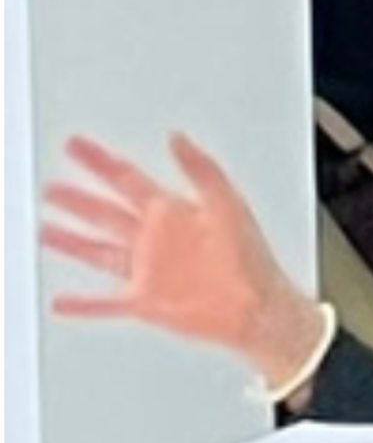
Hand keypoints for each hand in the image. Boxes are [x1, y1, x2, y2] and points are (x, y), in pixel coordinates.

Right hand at [40, 134, 330, 395]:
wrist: (256, 305)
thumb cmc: (251, 256)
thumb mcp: (227, 202)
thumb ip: (201, 168)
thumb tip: (177, 137)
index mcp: (173, 211)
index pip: (128, 180)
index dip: (101, 162)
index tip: (77, 147)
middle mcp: (156, 239)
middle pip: (105, 214)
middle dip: (77, 200)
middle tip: (51, 187)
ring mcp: (149, 270)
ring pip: (99, 252)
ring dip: (72, 242)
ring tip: (46, 229)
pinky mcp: (146, 302)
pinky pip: (106, 303)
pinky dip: (83, 304)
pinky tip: (62, 301)